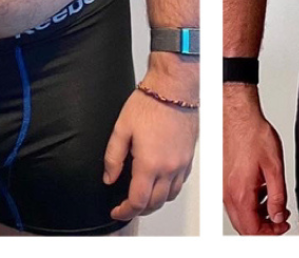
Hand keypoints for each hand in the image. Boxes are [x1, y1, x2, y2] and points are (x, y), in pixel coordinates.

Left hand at [103, 83, 197, 220]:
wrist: (174, 87)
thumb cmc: (151, 102)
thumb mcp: (122, 128)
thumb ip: (113, 157)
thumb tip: (109, 177)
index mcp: (150, 164)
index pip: (138, 202)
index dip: (125, 211)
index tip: (118, 211)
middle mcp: (169, 167)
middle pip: (155, 203)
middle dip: (139, 209)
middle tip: (127, 205)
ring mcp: (182, 162)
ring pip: (170, 196)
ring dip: (156, 201)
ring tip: (144, 196)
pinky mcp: (189, 155)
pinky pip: (181, 182)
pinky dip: (170, 189)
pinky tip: (161, 181)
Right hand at [223, 84, 289, 234]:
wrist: (237, 114)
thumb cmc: (252, 133)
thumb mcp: (274, 166)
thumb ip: (277, 195)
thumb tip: (279, 216)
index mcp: (240, 192)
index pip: (252, 230)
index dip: (270, 233)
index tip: (282, 225)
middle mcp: (227, 192)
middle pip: (244, 226)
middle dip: (264, 227)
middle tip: (280, 218)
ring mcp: (223, 186)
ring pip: (239, 214)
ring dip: (257, 215)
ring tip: (274, 201)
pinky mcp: (223, 178)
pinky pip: (235, 200)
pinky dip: (249, 202)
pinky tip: (262, 190)